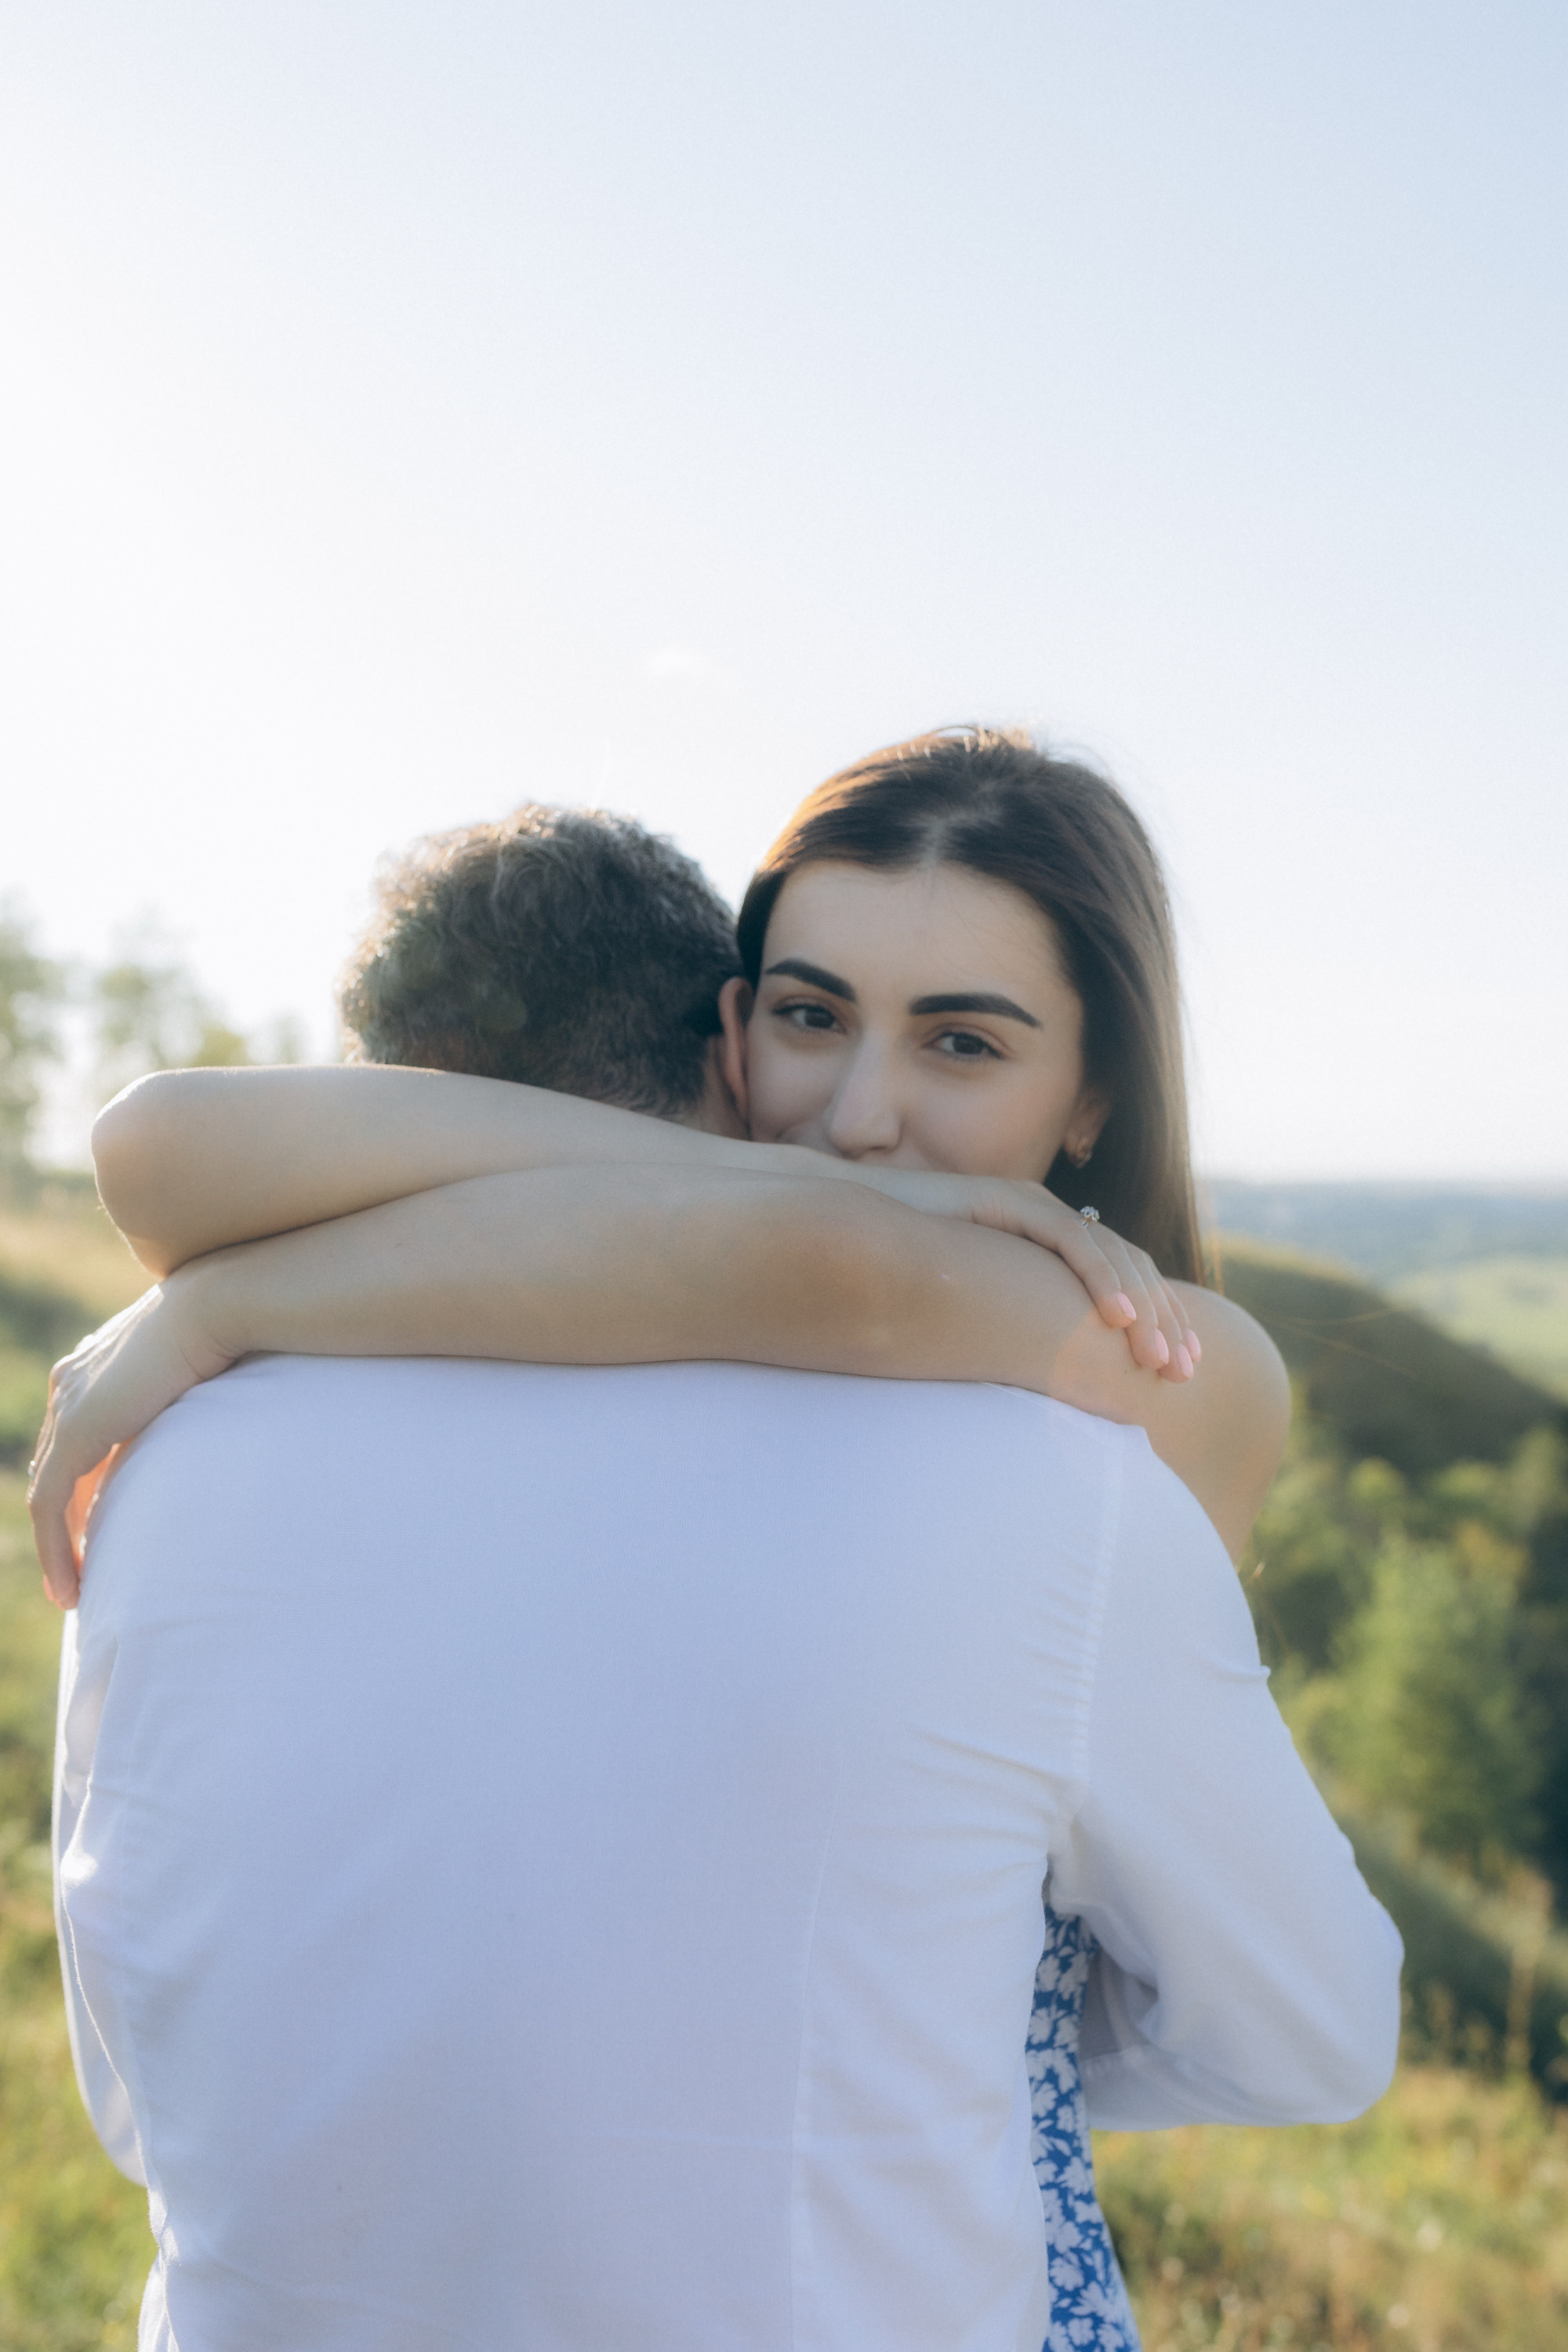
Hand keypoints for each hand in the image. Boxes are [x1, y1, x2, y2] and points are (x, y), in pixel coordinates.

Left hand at [27, 1275, 234, 1608]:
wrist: (218, 1305)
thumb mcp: (198, 1371)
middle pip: (55, 1469)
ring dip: (57, 1549)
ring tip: (75, 1594)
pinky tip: (73, 1586)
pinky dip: (56, 1550)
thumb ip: (186, 1396)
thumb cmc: (230, 1329)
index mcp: (94, 1367)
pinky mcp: (77, 1432)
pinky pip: (50, 1505)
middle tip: (82, 1574)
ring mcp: (69, 1406)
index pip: (74, 1442)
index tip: (101, 1530)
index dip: (82, 1491)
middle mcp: (71, 1383)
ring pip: (47, 1495)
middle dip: (64, 1525)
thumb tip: (220, 1417)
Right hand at [848, 1170, 1199, 1379]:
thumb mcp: (973, 1318)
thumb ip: (1010, 1337)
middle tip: (1185, 1372)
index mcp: (1044, 1248)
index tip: (1179, 1371)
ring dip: (1145, 1308)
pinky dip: (1102, 1281)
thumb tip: (1040, 1391)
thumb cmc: (897, 1282)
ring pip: (1112, 1254)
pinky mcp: (1010, 1202)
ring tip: (1160, 1357)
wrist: (845, 1231)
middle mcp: (1047, 1221)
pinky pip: (1072, 1241)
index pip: (1120, 1282)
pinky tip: (1121, 1320)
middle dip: (1167, 1320)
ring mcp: (1031, 1207)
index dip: (1158, 1322)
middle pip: (1130, 1267)